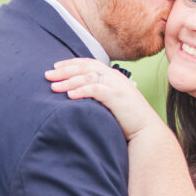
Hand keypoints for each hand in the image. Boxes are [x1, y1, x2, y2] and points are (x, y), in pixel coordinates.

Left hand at [46, 58, 163, 139]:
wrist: (147, 132)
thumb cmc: (128, 121)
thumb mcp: (113, 103)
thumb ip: (100, 95)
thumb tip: (79, 97)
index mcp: (113, 76)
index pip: (89, 63)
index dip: (71, 64)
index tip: (55, 67)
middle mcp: (115, 77)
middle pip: (85, 67)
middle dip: (64, 70)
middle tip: (47, 75)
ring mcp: (117, 86)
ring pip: (89, 77)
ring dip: (69, 81)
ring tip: (54, 87)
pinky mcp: (117, 96)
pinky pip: (96, 89)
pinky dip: (82, 91)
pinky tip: (69, 96)